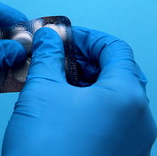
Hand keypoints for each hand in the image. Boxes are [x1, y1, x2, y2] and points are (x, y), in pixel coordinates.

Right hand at [2, 27, 155, 155]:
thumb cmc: (47, 149)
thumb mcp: (42, 90)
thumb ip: (48, 55)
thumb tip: (49, 35)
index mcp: (126, 97)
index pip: (115, 48)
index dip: (86, 36)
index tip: (63, 36)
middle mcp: (138, 119)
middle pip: (116, 71)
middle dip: (83, 58)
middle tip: (55, 55)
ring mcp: (131, 141)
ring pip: (111, 96)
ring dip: (83, 80)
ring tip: (53, 78)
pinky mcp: (118, 154)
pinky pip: (108, 118)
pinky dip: (87, 103)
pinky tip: (60, 104)